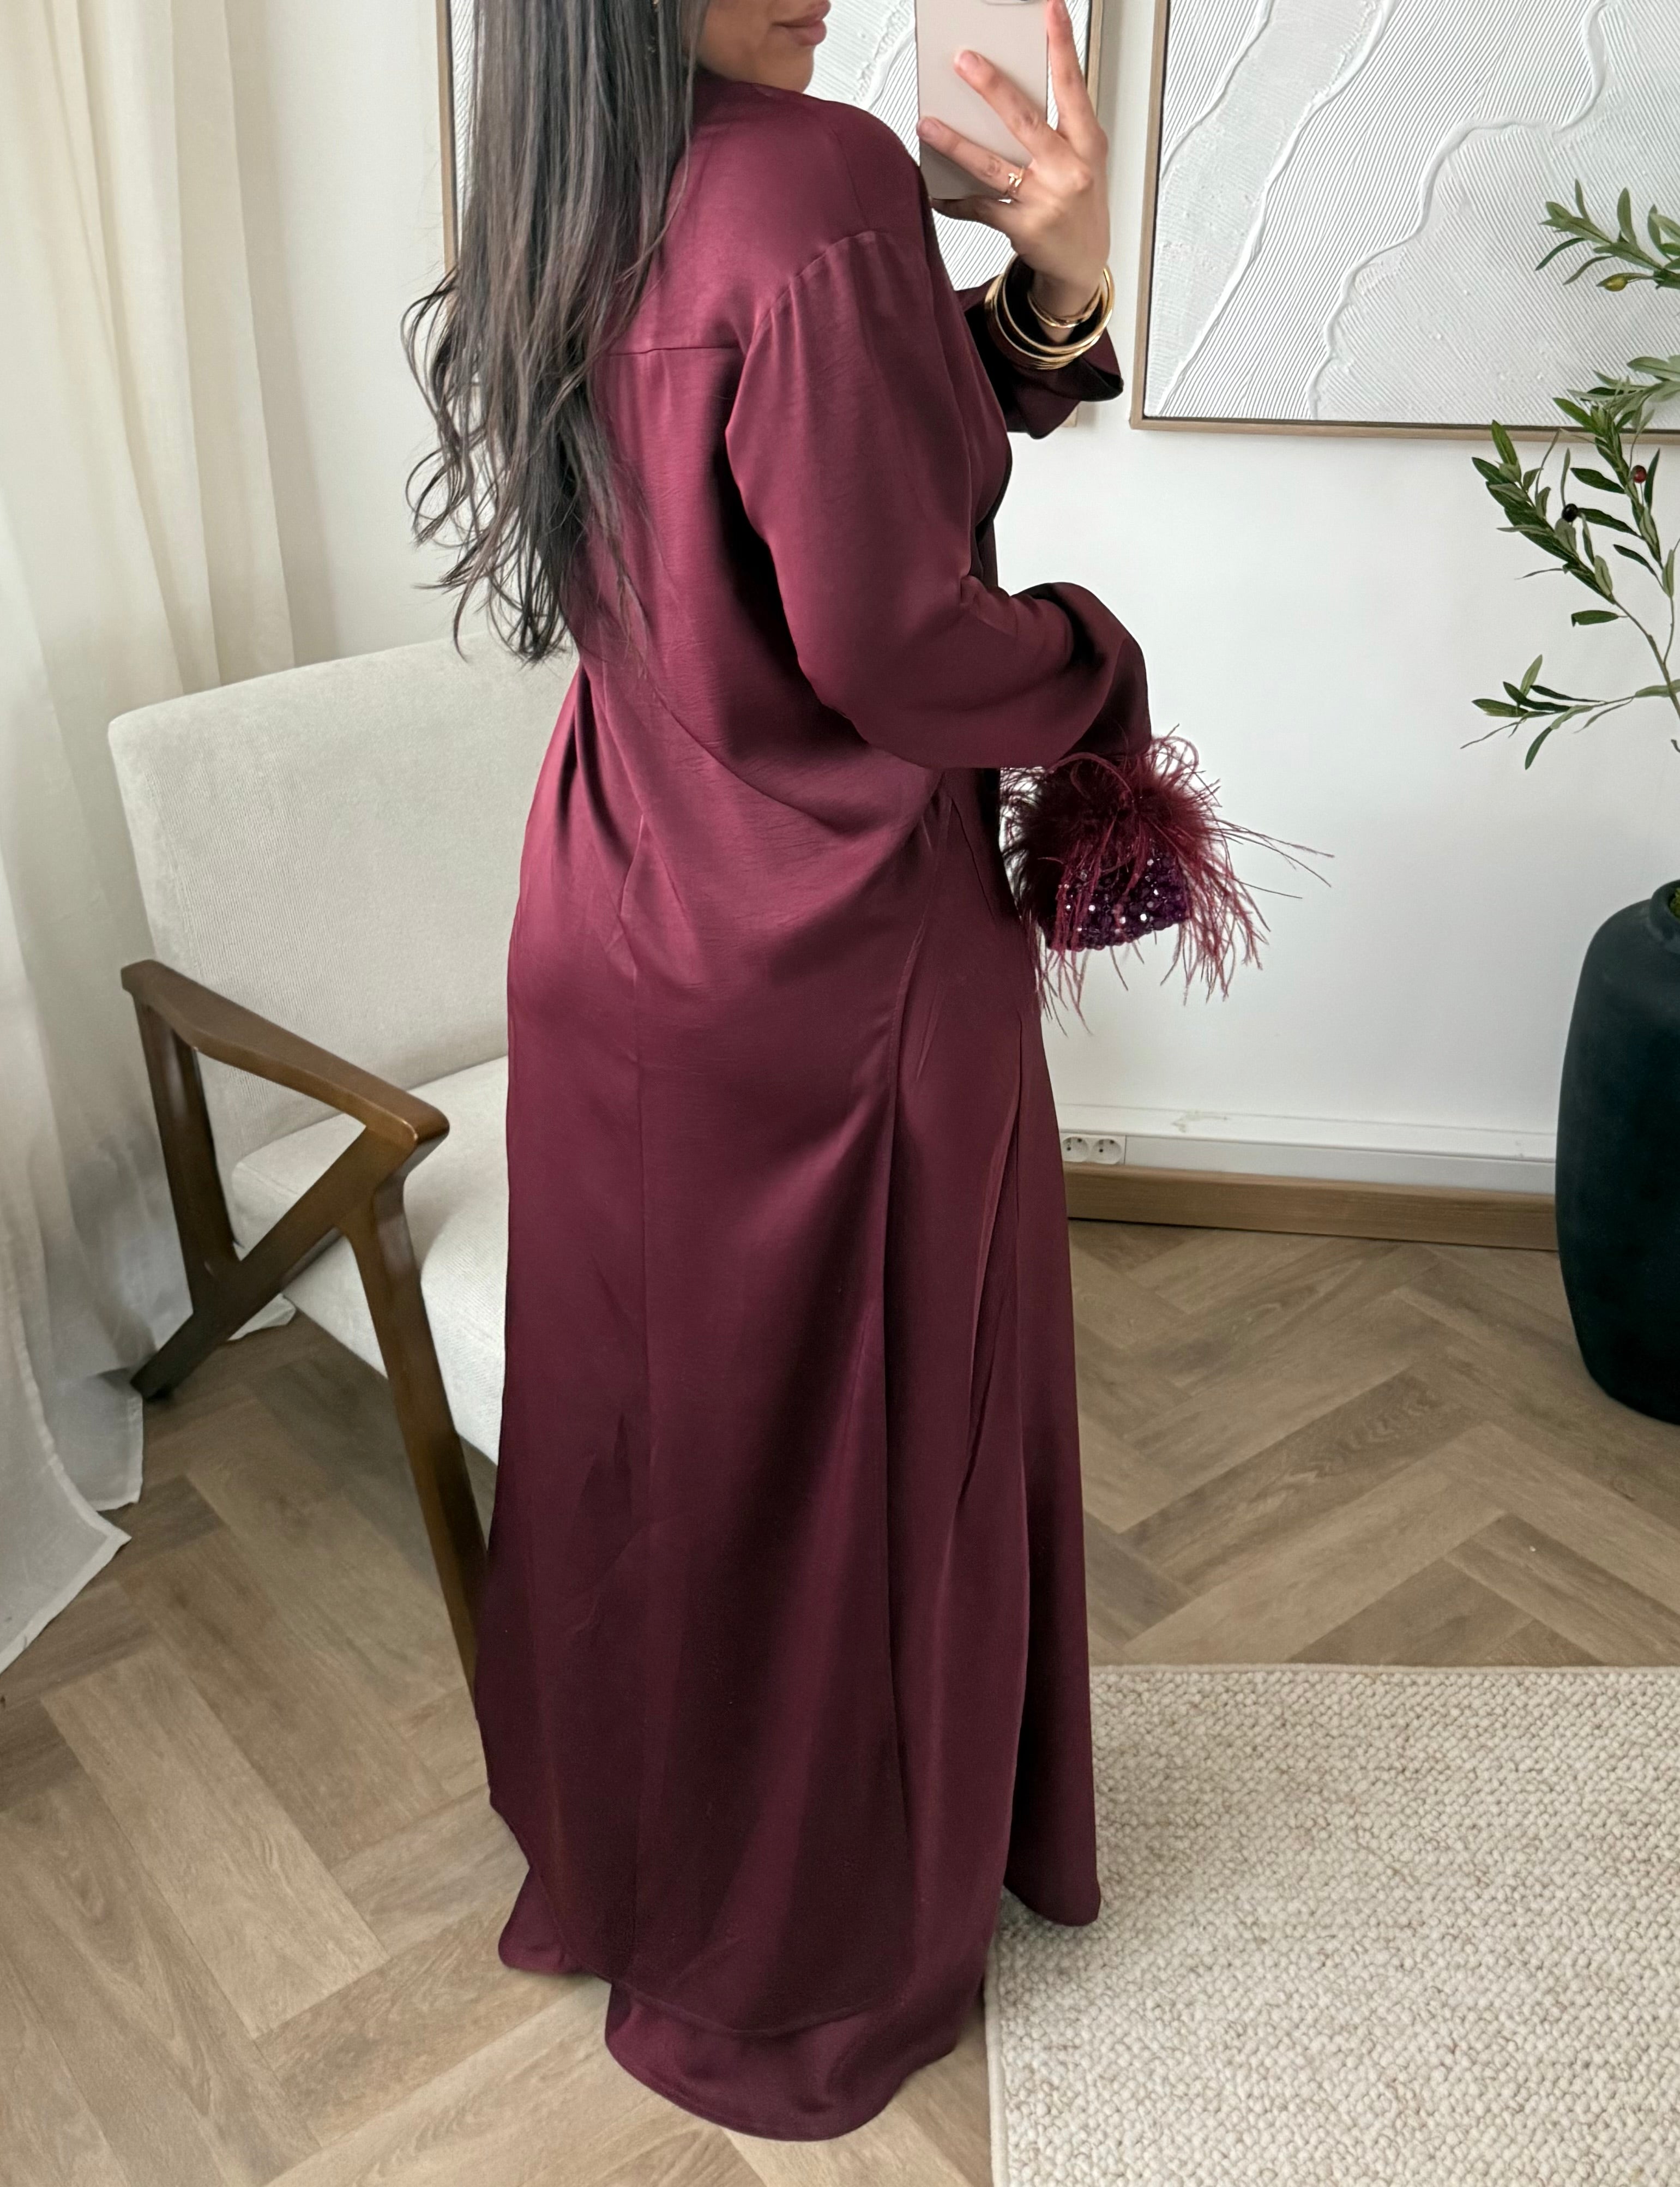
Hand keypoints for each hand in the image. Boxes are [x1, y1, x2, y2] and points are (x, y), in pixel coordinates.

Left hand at [917, 0, 1109, 330]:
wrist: (1085, 262)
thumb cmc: (1081, 204)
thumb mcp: (1084, 159)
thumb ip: (1057, 128)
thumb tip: (1008, 95)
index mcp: (1087, 144)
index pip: (1073, 87)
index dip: (1062, 47)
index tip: (1051, 10)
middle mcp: (1069, 170)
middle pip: (1024, 121)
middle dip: (992, 88)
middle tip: (964, 61)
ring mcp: (1045, 201)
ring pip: (992, 166)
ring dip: (955, 144)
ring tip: (927, 124)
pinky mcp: (1023, 228)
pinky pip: (980, 208)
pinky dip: (955, 199)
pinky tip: (937, 189)